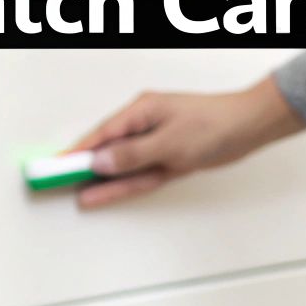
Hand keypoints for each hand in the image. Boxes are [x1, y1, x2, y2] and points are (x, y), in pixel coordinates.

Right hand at [71, 76, 304, 208]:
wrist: (249, 127)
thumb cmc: (214, 125)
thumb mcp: (169, 142)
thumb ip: (133, 155)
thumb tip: (101, 163)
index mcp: (141, 111)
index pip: (102, 135)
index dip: (78, 152)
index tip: (56, 165)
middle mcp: (145, 126)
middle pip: (108, 150)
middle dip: (83, 167)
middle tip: (56, 183)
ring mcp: (156, 143)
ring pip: (122, 166)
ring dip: (102, 181)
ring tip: (76, 194)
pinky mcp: (169, 159)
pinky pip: (140, 174)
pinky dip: (124, 185)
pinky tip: (103, 194)